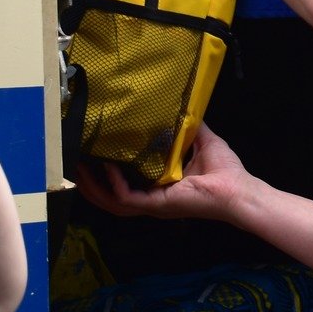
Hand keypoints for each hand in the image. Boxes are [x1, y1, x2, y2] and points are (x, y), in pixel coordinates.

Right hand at [73, 126, 252, 221]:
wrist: (238, 189)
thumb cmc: (225, 171)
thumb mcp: (203, 142)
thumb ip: (190, 128)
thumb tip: (183, 106)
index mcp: (160, 187)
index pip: (126, 185)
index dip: (106, 174)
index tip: (92, 153)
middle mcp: (152, 199)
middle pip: (110, 198)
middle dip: (89, 184)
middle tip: (74, 163)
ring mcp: (152, 205)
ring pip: (111, 202)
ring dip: (93, 187)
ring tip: (79, 168)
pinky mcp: (157, 205)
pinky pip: (126, 198)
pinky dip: (114, 184)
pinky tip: (107, 168)